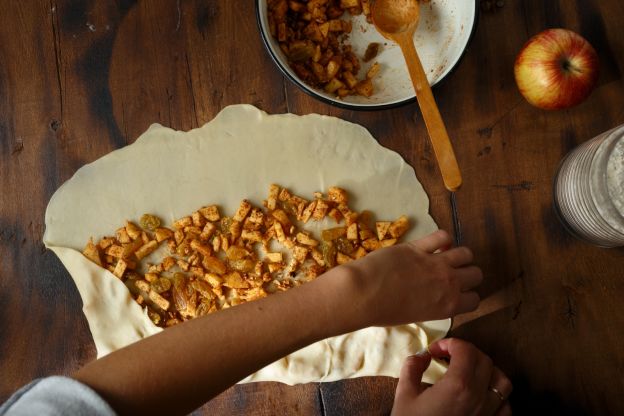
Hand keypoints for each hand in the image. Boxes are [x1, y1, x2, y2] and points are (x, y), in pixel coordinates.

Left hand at [328, 229, 482, 327]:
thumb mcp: (413, 316)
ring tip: (448, 257)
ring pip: (466, 253)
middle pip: (476, 274)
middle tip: (454, 274)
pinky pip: (443, 236)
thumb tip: (428, 299)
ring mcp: (436, 262)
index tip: (459, 293)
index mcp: (448, 306)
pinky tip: (436, 243)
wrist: (364, 293)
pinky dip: (443, 238)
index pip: (474, 299)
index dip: (467, 296)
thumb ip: (429, 306)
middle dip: (468, 274)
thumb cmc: (382, 312)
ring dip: (460, 255)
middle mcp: (449, 283)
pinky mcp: (419, 246)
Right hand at [391, 338, 512, 415]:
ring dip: (487, 371)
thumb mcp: (404, 395)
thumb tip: (422, 355)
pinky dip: (496, 396)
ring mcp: (488, 415)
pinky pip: (505, 407)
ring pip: (502, 382)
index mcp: (458, 386)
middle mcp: (478, 398)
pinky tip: (480, 397)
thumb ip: (412, 368)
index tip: (435, 350)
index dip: (450, 343)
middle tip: (448, 357)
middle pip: (485, 361)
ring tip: (469, 373)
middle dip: (467, 352)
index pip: (465, 350)